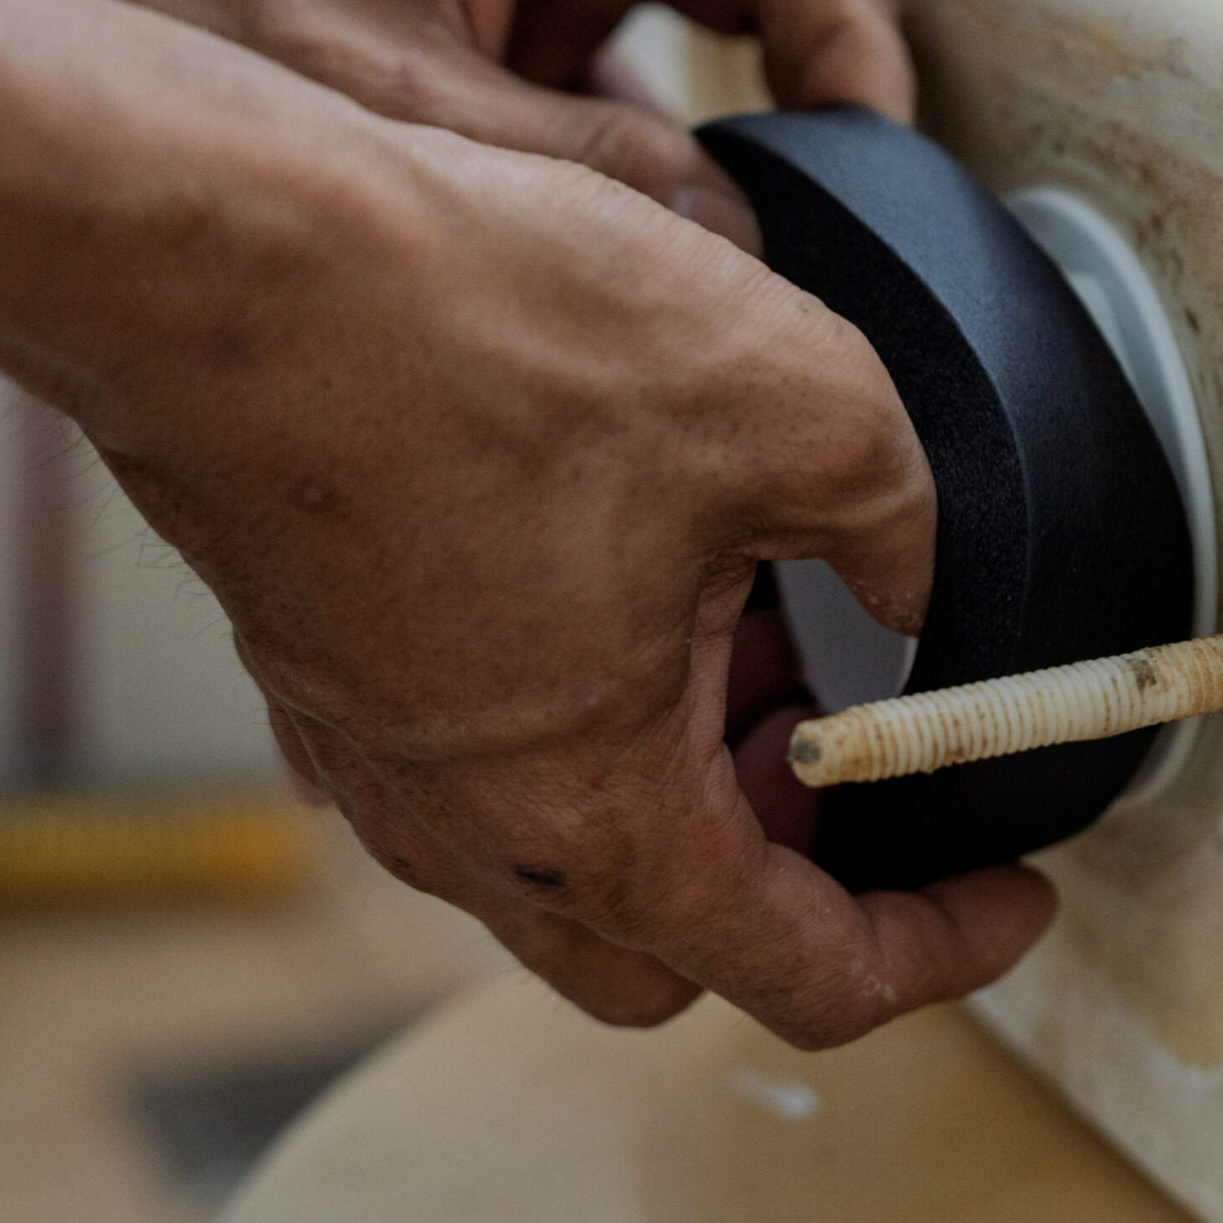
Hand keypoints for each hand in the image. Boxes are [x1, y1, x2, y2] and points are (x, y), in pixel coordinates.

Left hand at [0, 0, 906, 252]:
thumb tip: (740, 253)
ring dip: (766, 120)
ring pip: (748, 9)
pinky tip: (679, 232)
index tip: (869, 172)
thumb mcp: (395, 118)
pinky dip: (694, 145)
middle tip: (836, 222)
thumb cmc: (171, 13)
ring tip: (768, 236)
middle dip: (826, 89)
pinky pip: (673, 60)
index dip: (854, 52)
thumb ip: (583, 180)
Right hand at [95, 115, 1052, 1042]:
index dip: (942, 949)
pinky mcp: (321, 661)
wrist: (213, 249)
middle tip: (873, 752)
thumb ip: (907, 525)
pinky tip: (636, 552)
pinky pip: (482, 742)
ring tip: (767, 612)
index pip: (803, 973)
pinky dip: (590, 695)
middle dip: (799, 870)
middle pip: (670, 942)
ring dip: (693, 765)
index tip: (1009, 893)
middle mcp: (464, 825)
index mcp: (593, 819)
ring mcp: (372, 749)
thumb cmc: (470, 332)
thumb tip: (914, 579)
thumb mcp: (802, 402)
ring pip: (570, 836)